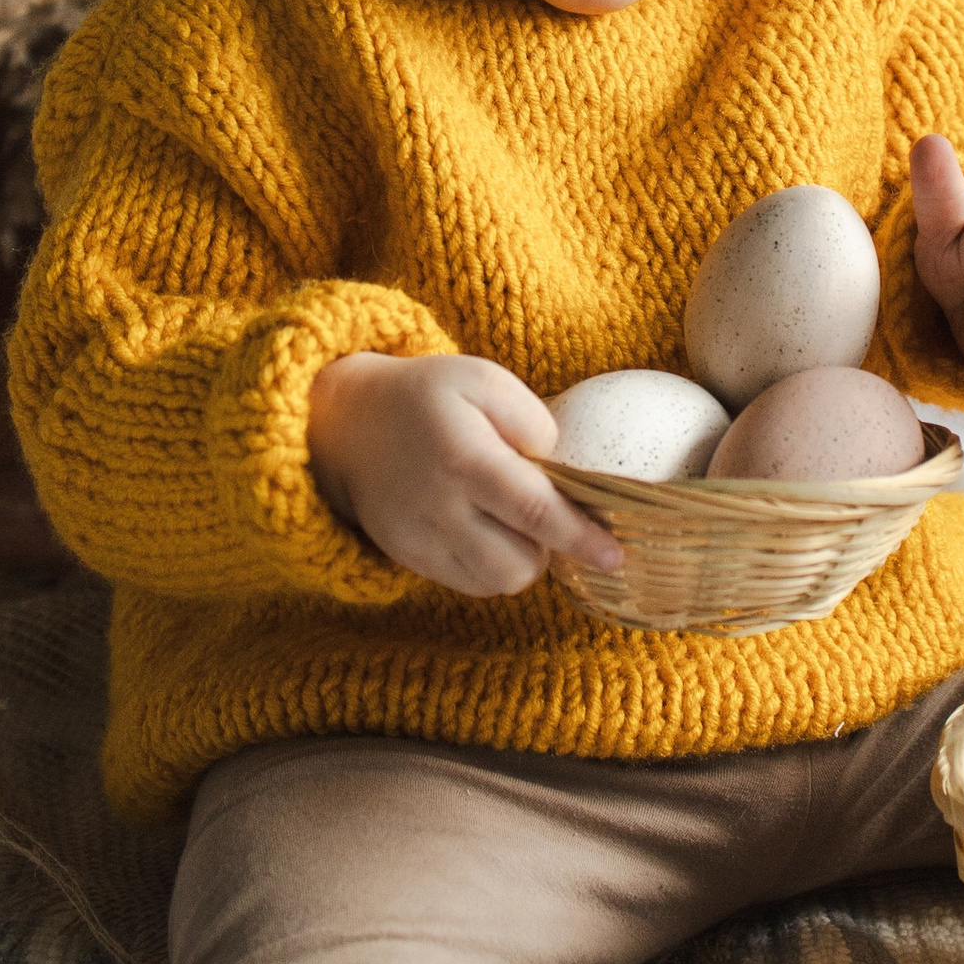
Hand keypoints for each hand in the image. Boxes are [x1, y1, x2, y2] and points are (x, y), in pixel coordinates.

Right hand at [307, 352, 622, 596]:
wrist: (347, 423)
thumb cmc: (428, 396)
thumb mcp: (482, 378)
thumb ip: (531, 418)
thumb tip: (561, 466)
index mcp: (464, 458)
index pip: (535, 511)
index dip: (581, 537)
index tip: (616, 554)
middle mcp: (440, 507)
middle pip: (520, 562)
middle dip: (552, 547)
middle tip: (550, 511)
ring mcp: (420, 539)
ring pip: (498, 582)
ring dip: (524, 560)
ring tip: (517, 521)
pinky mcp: (408, 557)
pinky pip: (470, 585)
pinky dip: (492, 567)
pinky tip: (488, 530)